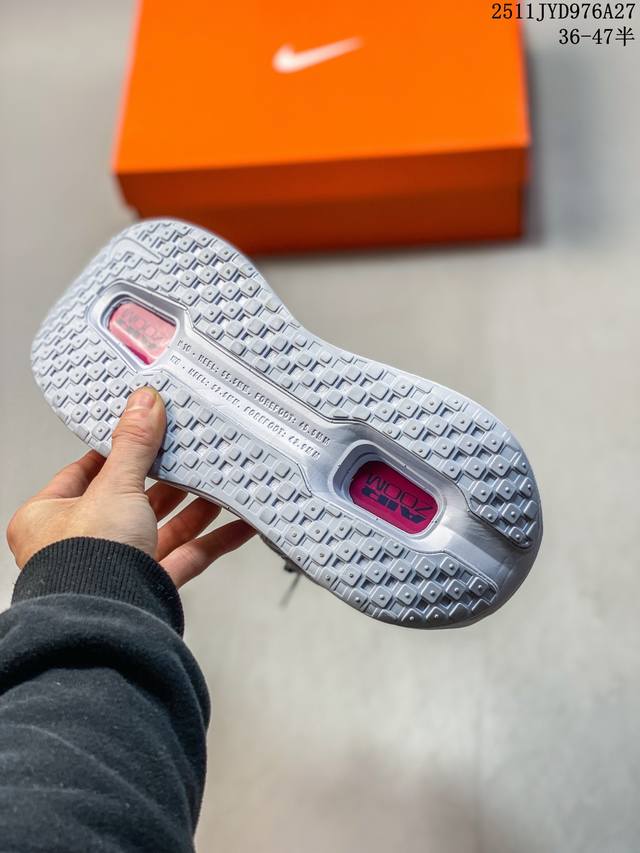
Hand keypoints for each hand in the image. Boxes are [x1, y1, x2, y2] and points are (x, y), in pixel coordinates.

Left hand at [6, 387, 255, 587]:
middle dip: (169, 479)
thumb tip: (144, 403)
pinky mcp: (148, 587)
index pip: (87, 471)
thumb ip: (134, 445)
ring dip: (197, 507)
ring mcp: (117, 566)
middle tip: (194, 453)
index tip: (147, 431)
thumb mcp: (113, 487)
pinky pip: (187, 558)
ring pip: (164, 529)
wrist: (106, 623)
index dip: (119, 450)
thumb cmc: (85, 562)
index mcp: (51, 516)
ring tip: (223, 483)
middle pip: (132, 500)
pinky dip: (215, 541)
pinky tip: (240, 525)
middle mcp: (81, 543)